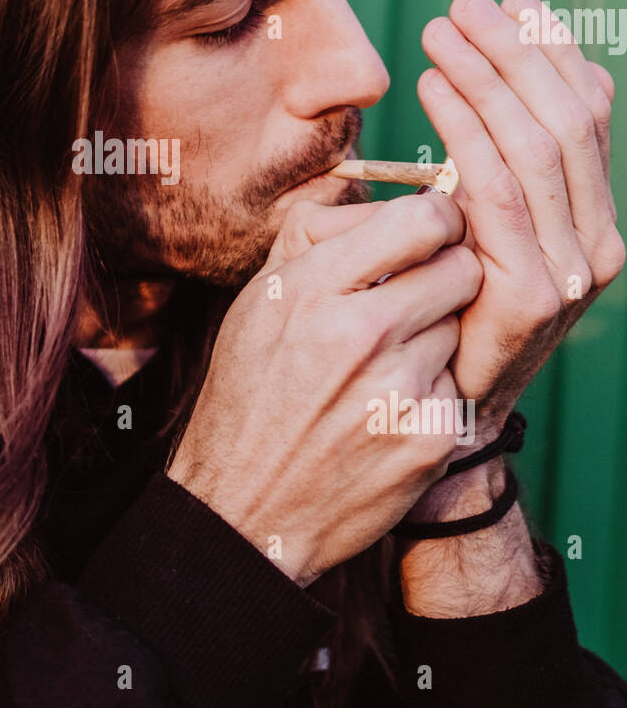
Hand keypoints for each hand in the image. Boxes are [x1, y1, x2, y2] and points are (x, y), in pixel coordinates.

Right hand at [166, 192, 481, 585]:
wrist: (245, 508)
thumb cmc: (250, 393)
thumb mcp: (257, 301)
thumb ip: (316, 238)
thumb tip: (386, 198)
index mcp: (312, 288)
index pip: (423, 219)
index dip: (437, 221)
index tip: (430, 235)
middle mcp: (358, 333)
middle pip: (462, 268)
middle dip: (446, 276)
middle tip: (416, 299)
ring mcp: (400, 388)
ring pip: (462, 326)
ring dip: (435, 338)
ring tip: (384, 368)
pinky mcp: (430, 437)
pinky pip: (459, 384)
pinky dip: (433, 393)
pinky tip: (388, 412)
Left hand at [418, 0, 624, 436]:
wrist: (445, 404)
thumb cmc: (451, 303)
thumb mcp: (486, 223)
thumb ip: (504, 163)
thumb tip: (512, 77)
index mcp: (596, 215)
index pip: (590, 112)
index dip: (554, 51)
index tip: (514, 1)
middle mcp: (600, 238)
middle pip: (568, 116)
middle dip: (517, 50)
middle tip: (466, 4)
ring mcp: (575, 267)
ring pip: (536, 143)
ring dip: (486, 75)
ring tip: (438, 32)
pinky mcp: (536, 291)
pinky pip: (496, 189)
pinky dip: (462, 129)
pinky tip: (430, 89)